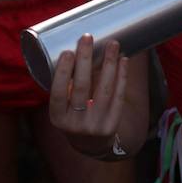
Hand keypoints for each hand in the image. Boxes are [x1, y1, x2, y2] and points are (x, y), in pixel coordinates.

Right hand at [47, 34, 128, 155]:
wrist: (91, 144)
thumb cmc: (74, 115)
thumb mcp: (63, 107)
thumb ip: (66, 84)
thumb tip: (74, 44)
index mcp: (57, 118)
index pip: (58, 93)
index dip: (63, 72)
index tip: (68, 51)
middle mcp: (75, 124)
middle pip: (81, 87)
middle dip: (85, 60)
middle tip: (88, 37)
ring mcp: (95, 126)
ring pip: (104, 90)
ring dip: (109, 64)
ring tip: (112, 44)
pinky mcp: (112, 125)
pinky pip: (119, 97)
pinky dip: (122, 76)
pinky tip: (124, 60)